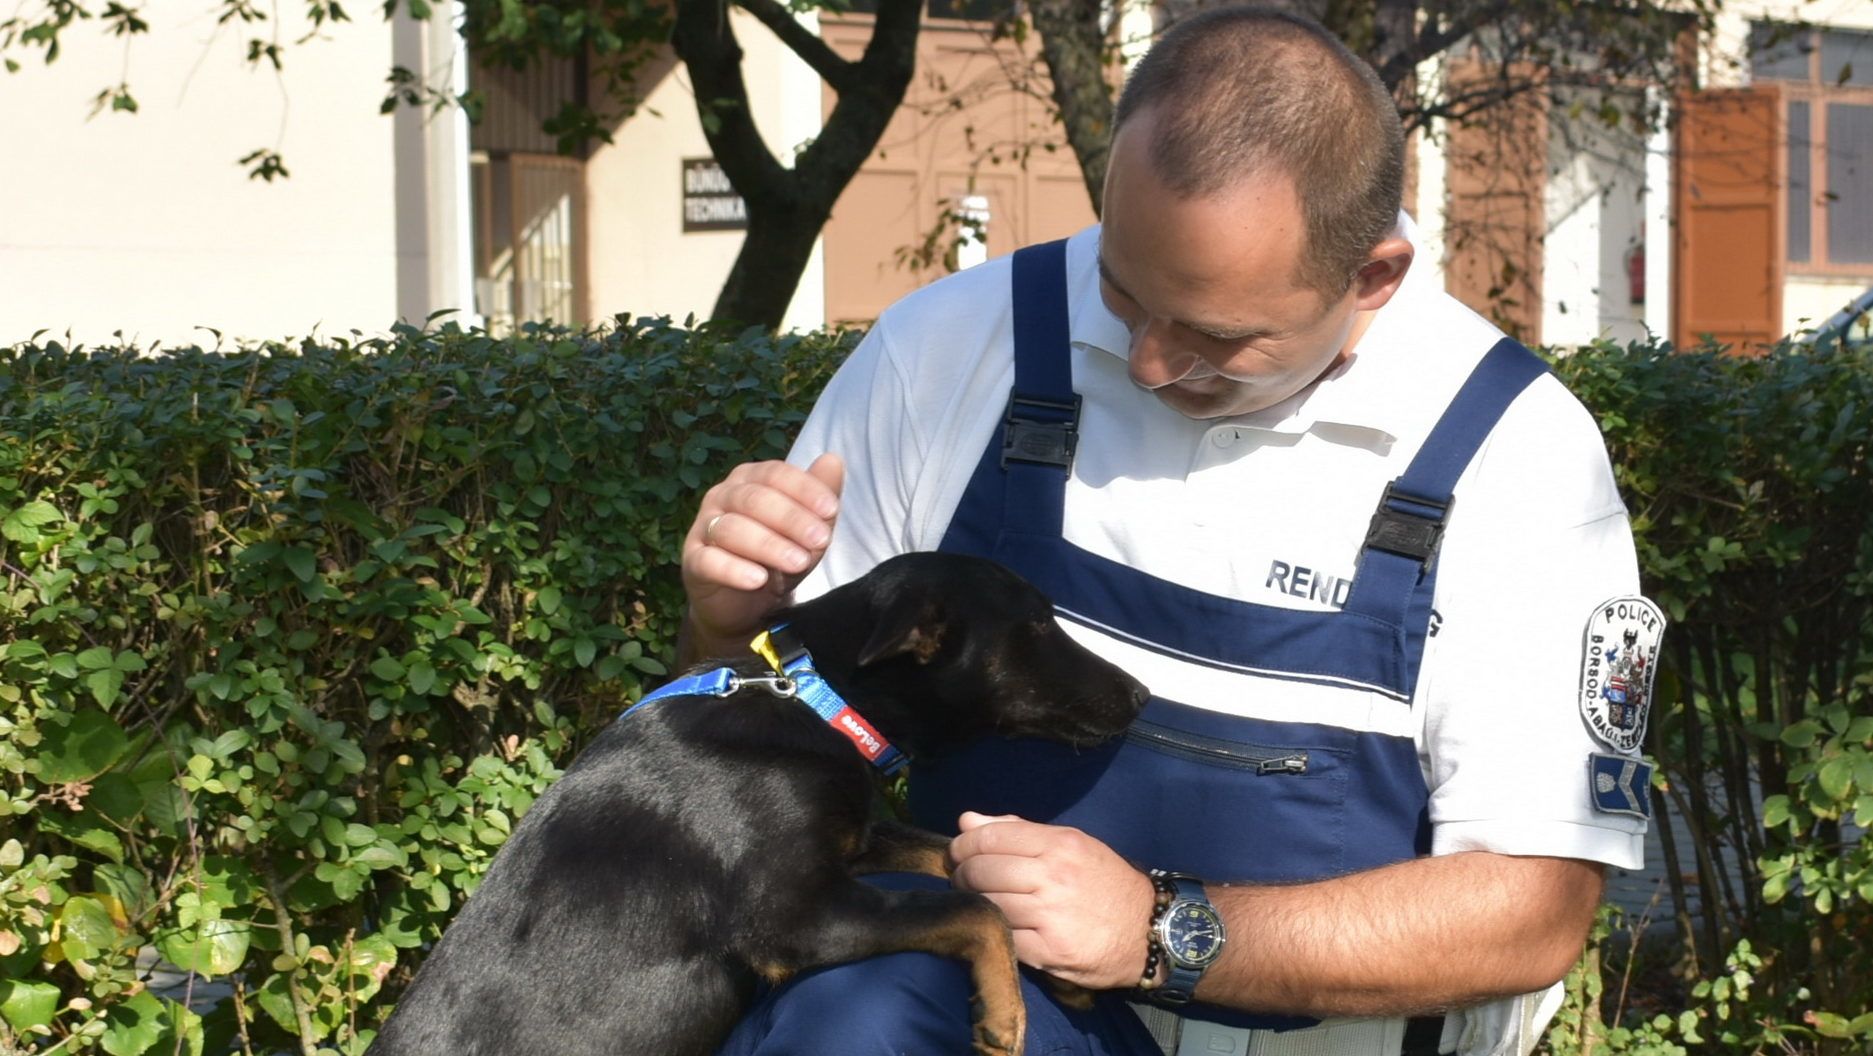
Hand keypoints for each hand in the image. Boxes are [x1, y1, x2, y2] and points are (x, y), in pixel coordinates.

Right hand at [681, 454, 843, 657]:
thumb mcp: (806, 529)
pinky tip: (758, 580)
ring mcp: (704, 527)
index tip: (831, 510)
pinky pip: (709, 561)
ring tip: (798, 563)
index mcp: (750, 479)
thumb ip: (820, 496)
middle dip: (791, 519)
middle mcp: (723, 496)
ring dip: (769, 545)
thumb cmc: (776, 556)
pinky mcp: (693, 561)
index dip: (804, 489)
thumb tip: (833, 460)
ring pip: (733, 529)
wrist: (745, 603)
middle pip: (755, 499)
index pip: (776, 474)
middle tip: (820, 541)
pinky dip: (734, 570)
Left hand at [947, 812, 1155, 989]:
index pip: (991, 837)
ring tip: (977, 903)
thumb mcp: (1071, 845)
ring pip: (988, 904)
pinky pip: (1004, 937)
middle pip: (983, 871)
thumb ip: (1018, 831)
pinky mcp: (1050, 952)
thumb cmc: (1105, 883)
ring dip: (974, 904)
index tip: (956, 855)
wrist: (1149, 930)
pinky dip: (994, 930)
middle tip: (962, 881)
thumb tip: (967, 821)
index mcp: (1059, 844)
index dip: (964, 846)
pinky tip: (997, 926)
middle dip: (962, 876)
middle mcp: (1054, 876)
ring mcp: (1051, 915)